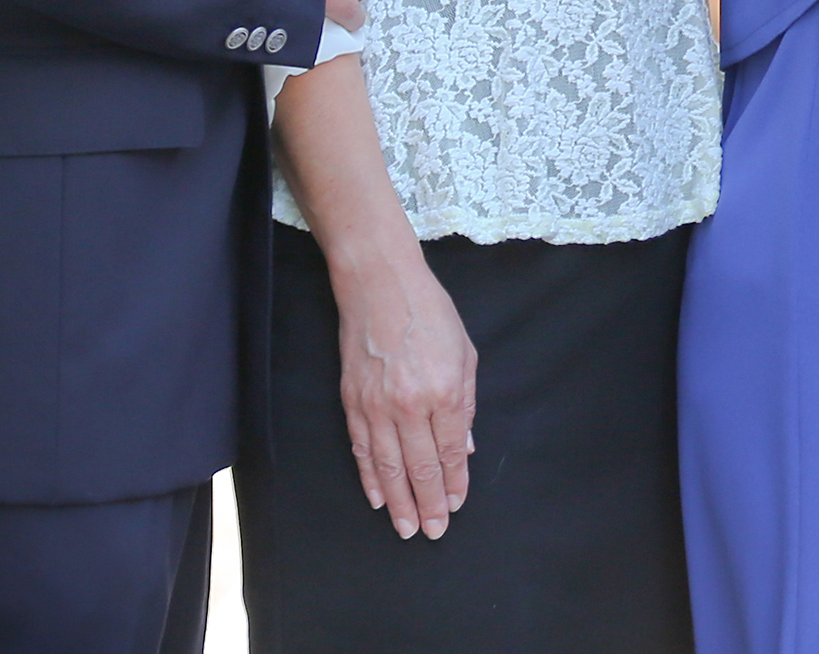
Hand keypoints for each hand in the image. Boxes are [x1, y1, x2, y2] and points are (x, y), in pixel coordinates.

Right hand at [331, 243, 476, 538]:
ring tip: (406, 528)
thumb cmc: (430, 314)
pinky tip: (378, 498)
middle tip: (433, 532)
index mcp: (445, 392)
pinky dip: (370, 477)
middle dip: (428, 505)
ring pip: (388, 468)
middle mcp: (411, 405)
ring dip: (398, 502)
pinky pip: (361, 450)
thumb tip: (463, 449)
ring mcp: (377, 406)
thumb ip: (466, 405)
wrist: (380, 286)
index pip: (449, 453)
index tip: (456, 505)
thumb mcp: (465, 353)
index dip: (453, 484)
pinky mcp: (352, 402)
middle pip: (420, 468)